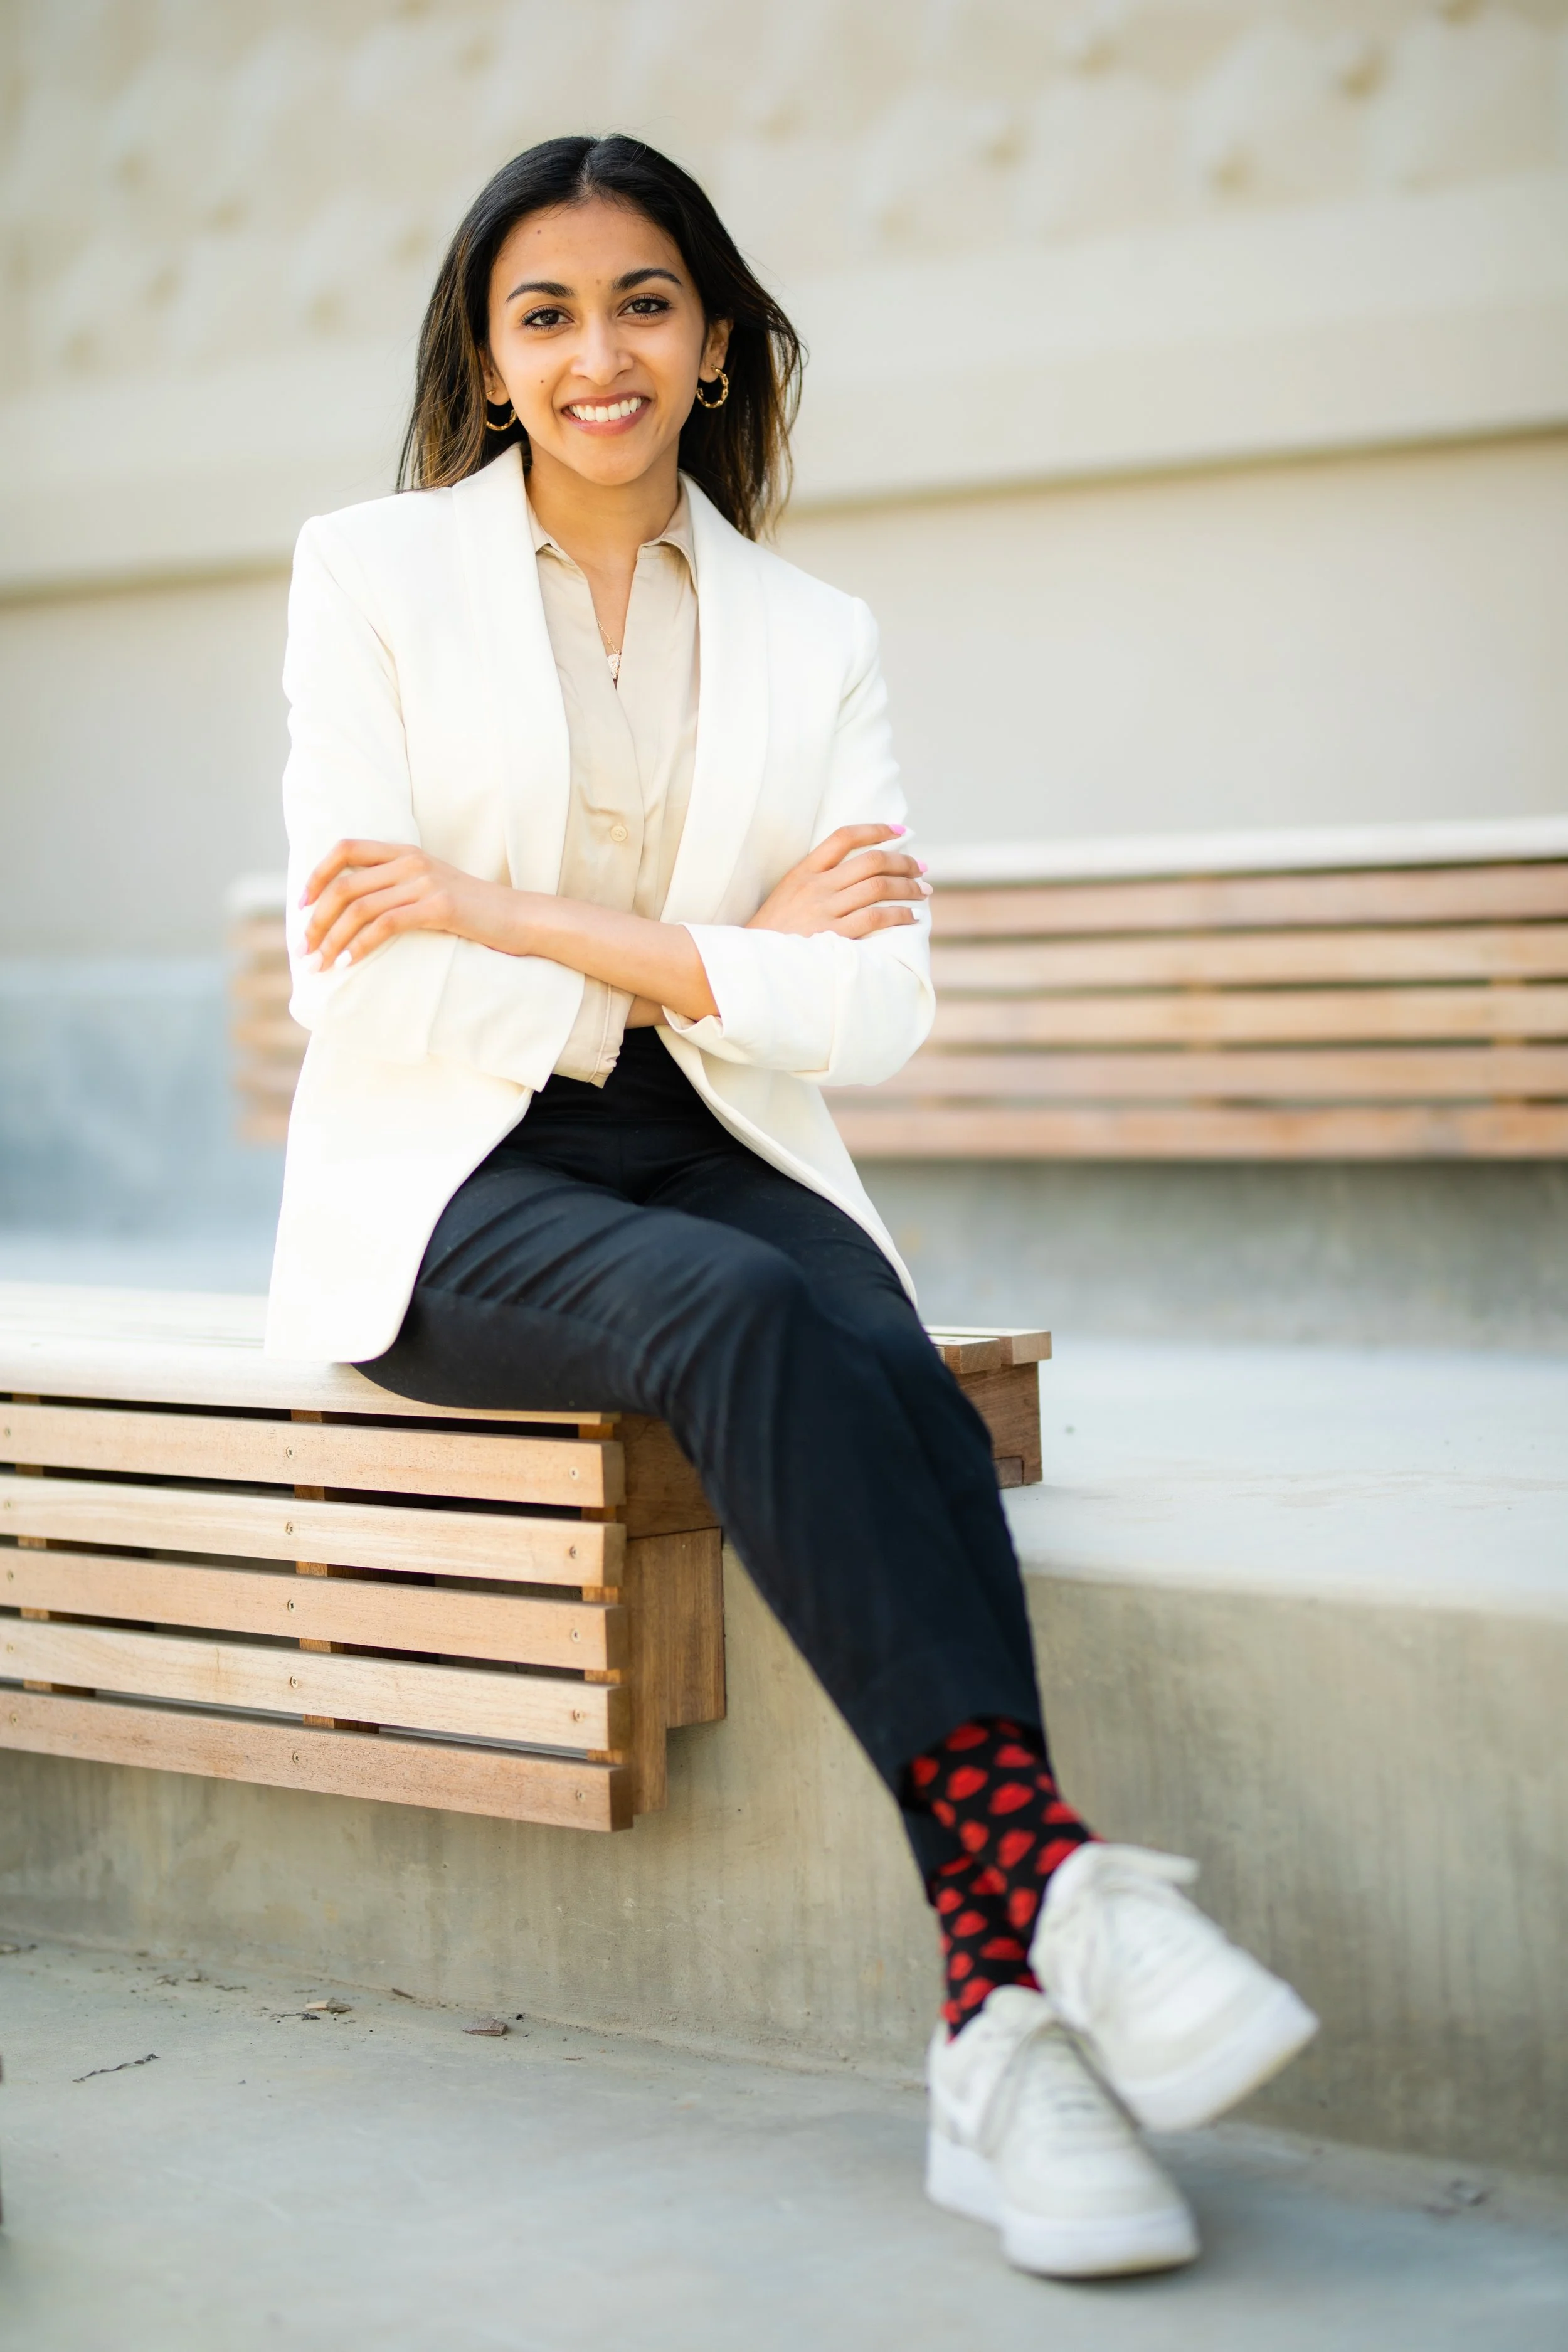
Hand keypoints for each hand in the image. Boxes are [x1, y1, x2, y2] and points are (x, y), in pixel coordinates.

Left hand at [299, 839, 517, 966]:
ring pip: (359, 908)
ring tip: (320, 965)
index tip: (300, 905)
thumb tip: (351, 912)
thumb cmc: (472, 912)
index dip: (317, 875)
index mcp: (404, 851)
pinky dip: (360, 946)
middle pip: (344, 885)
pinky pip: (385, 925)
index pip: (345, 848)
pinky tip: (349, 963)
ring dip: (332, 940)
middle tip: (305, 950)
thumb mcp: (429, 889)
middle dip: (316, 921)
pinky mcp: (438, 906)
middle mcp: (410, 860)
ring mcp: (425, 882)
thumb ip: (395, 888)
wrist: (519, 918)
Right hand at [746, 824, 929, 939]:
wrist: (753, 963)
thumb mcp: (787, 895)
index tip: (900, 830)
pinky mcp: (832, 936)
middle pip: (871, 862)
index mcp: (803, 871)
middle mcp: (815, 886)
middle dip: (903, 862)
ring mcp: (824, 910)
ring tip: (923, 891)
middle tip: (921, 868)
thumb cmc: (772, 933)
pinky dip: (899, 915)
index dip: (876, 829)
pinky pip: (876, 918)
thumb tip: (858, 872)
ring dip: (908, 888)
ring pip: (878, 887)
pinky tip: (911, 917)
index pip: (844, 837)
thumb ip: (816, 880)